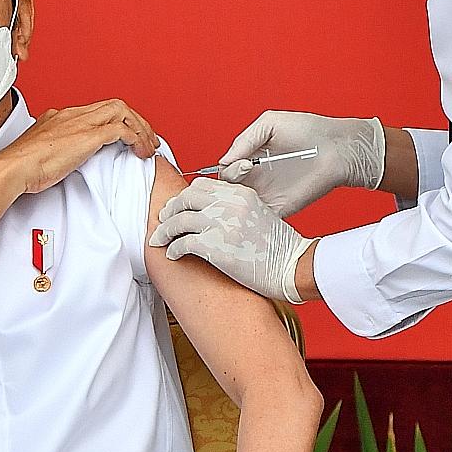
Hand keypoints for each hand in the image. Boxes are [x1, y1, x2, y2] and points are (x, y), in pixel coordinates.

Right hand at [0, 99, 159, 194]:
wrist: (13, 168)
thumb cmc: (23, 166)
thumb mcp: (42, 151)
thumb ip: (56, 147)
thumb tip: (63, 154)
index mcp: (62, 116)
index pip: (99, 109)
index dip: (118, 121)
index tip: (127, 136)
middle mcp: (73, 115)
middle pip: (115, 105)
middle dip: (136, 121)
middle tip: (146, 139)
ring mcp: (81, 123)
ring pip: (122, 111)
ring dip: (140, 128)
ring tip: (147, 146)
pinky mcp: (87, 136)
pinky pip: (121, 129)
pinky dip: (134, 138)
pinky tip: (138, 150)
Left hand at [149, 178, 314, 302]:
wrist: (291, 266)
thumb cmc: (279, 246)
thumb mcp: (258, 212)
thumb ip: (235, 206)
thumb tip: (209, 212)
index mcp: (239, 193)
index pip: (200, 185)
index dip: (184, 196)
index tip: (178, 206)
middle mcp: (228, 204)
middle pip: (185, 198)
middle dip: (169, 210)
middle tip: (163, 220)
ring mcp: (220, 224)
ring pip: (178, 220)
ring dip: (165, 231)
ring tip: (159, 240)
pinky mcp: (214, 247)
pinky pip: (182, 244)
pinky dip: (173, 250)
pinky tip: (172, 255)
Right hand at [217, 111, 384, 216]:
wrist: (337, 148)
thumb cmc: (309, 130)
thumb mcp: (270, 123)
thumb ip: (244, 140)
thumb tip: (223, 161)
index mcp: (250, 158)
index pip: (224, 171)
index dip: (225, 170)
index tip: (237, 165)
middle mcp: (256, 178)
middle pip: (227, 191)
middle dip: (227, 188)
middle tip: (244, 176)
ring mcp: (267, 195)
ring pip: (238, 207)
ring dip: (235, 205)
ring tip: (246, 193)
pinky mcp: (279, 209)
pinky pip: (258, 219)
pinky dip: (250, 217)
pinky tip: (254, 206)